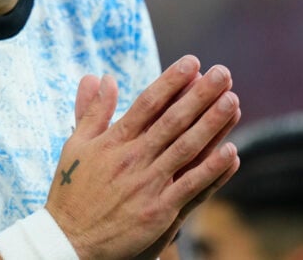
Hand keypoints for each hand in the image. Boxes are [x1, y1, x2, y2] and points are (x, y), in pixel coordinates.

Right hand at [44, 55, 240, 259]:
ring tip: (233, 102)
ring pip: (186, 149)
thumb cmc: (72, 191)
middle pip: (173, 121)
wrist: (69, 241)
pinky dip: (212, 170)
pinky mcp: (159, 212)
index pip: (147, 103)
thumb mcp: (75, 145)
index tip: (192, 62)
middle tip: (222, 73)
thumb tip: (100, 77)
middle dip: (200, 95)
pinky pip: (191, 187)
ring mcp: (148, 185)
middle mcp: (133, 158)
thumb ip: (92, 111)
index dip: (171, 81)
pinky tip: (231, 152)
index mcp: (113, 140)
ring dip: (212, 125)